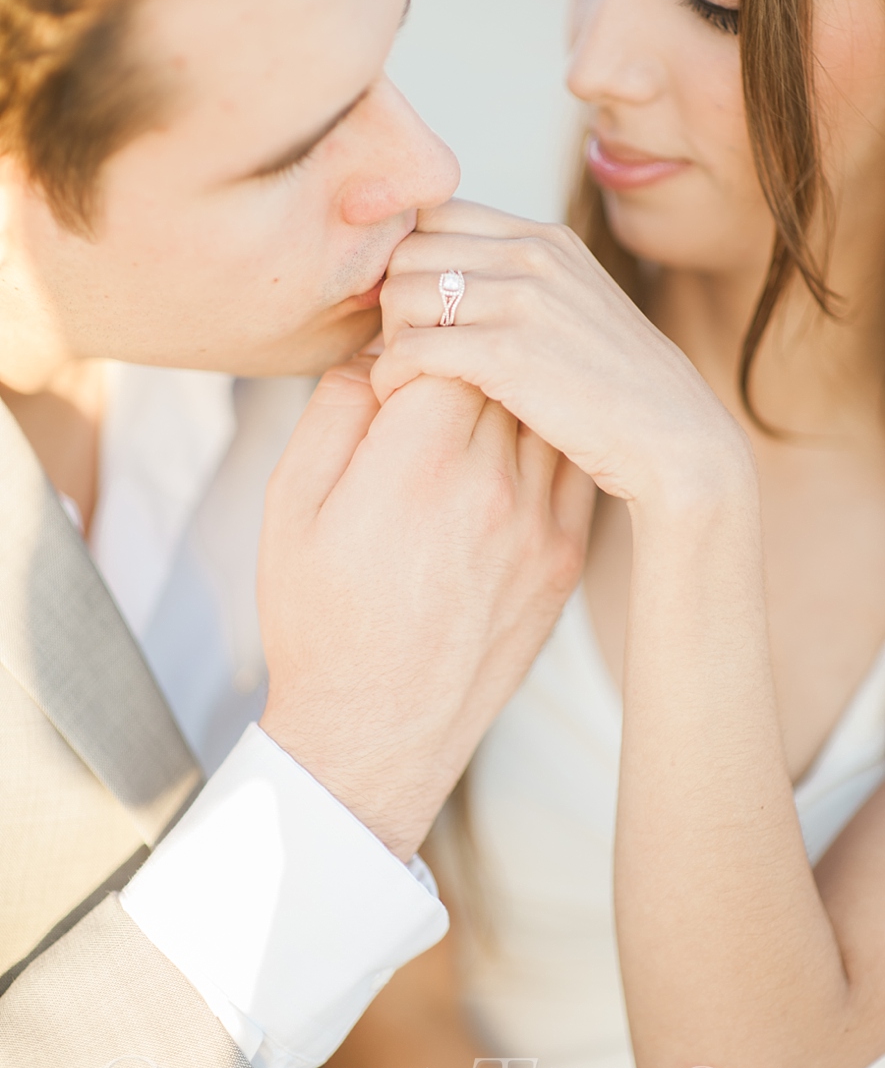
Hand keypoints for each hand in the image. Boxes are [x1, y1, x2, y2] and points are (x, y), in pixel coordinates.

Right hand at [257, 354, 591, 859]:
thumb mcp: (290, 508)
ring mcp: (540, 524)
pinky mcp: (565, 557)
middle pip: (506, 369)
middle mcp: (493, 486)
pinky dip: (550, 440)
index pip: (452, 343)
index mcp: (417, 464)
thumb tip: (374, 353)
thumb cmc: (319, 620)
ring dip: (518, 392)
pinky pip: (572, 466)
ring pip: (547, 412)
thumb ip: (333, 412)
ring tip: (482, 397)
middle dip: (473, 353)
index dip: (425, 333)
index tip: (402, 352)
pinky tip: (513, 447)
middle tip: (446, 358)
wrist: (377, 734)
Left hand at [373, 200, 750, 511]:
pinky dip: (392, 373)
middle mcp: (532, 254)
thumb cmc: (619, 392)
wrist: (675, 438)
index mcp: (545, 238)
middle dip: (389, 299)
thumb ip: (523, 286)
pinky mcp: (506, 352)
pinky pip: (409, 346)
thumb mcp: (576, 311)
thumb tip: (453, 286)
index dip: (409, 260)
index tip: (409, 310)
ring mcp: (521, 299)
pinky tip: (401, 396)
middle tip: (400, 347)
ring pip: (400, 292)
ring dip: (388, 336)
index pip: (436, 215)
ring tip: (402, 374)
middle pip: (409, 249)